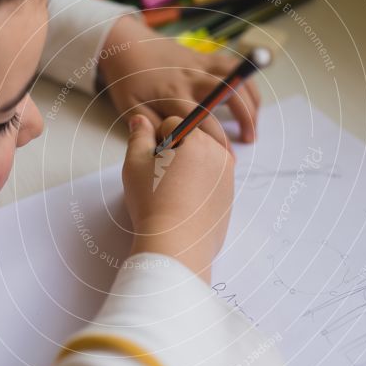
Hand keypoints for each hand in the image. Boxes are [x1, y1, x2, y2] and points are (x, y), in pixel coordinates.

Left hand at [98, 16, 260, 154]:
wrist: (126, 45)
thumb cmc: (128, 80)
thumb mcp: (130, 108)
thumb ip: (150, 128)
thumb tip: (168, 148)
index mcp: (172, 93)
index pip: (202, 119)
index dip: (217, 140)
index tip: (226, 157)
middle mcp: (189, 77)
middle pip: (226, 94)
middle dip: (244, 116)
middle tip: (250, 138)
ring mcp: (199, 64)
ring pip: (234, 77)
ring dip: (250, 98)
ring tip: (254, 121)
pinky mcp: (204, 56)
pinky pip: (232, 65)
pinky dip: (246, 79)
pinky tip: (251, 98)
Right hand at [121, 113, 234, 284]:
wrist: (176, 245)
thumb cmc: (154, 202)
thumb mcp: (136, 163)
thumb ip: (139, 136)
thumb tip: (141, 120)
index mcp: (199, 140)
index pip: (173, 123)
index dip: (156, 140)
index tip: (153, 163)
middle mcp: (220, 155)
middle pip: (192, 139)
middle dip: (175, 151)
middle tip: (161, 178)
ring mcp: (228, 178)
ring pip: (202, 161)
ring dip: (187, 168)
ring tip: (172, 192)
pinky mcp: (229, 200)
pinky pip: (211, 182)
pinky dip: (198, 187)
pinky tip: (183, 204)